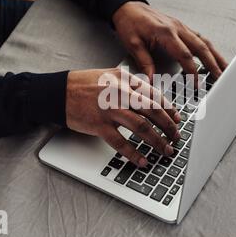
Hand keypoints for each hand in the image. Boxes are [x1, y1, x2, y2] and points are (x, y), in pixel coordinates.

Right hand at [65, 69, 180, 166]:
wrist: (58, 92)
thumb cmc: (84, 84)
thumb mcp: (110, 75)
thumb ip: (131, 85)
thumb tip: (152, 98)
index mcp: (125, 80)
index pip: (155, 95)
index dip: (169, 109)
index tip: (177, 119)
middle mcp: (120, 93)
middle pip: (153, 111)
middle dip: (169, 126)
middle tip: (176, 137)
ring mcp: (110, 110)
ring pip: (142, 127)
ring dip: (157, 141)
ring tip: (165, 150)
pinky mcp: (99, 125)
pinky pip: (121, 143)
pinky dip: (134, 154)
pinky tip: (143, 161)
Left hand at [113, 1, 227, 81]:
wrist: (129, 7)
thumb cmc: (130, 23)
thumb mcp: (132, 44)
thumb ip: (144, 62)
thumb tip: (152, 80)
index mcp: (166, 33)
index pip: (185, 55)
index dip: (192, 72)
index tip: (196, 85)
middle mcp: (177, 28)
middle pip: (201, 48)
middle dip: (213, 64)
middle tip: (221, 77)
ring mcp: (182, 27)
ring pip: (204, 42)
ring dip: (216, 56)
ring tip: (225, 69)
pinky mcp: (182, 28)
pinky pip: (200, 38)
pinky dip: (210, 49)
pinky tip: (215, 57)